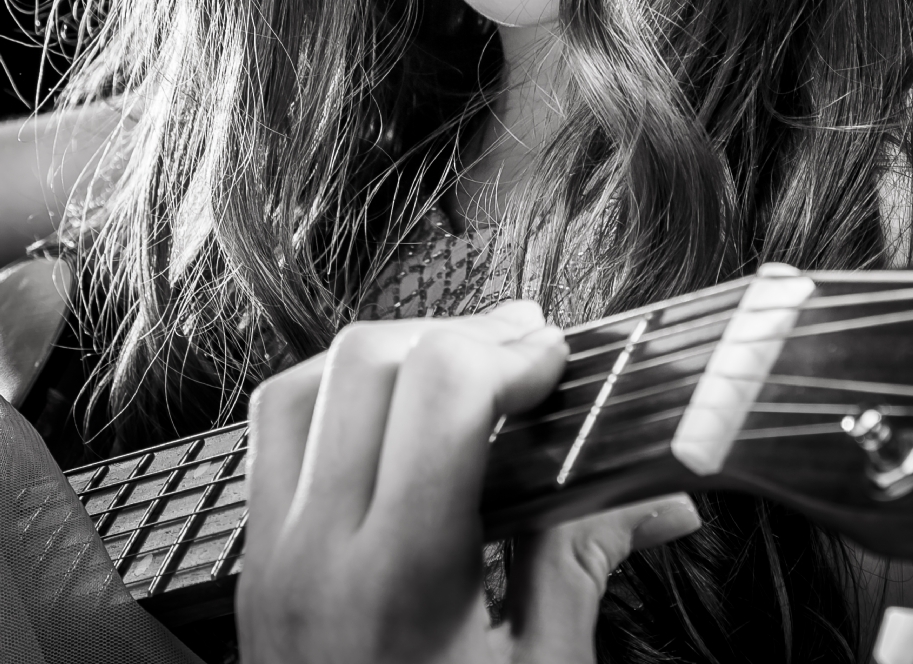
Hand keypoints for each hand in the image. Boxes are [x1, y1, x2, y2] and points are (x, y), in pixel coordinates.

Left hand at [238, 300, 700, 663]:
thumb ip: (581, 563)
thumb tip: (659, 493)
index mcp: (398, 579)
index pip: (439, 389)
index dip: (512, 350)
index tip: (565, 363)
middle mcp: (314, 550)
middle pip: (369, 360)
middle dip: (462, 334)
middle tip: (531, 357)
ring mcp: (269, 554)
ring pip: (306, 379)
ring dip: (392, 354)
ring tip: (467, 373)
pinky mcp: (254, 564)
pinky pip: (274, 436)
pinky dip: (337, 396)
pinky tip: (397, 420)